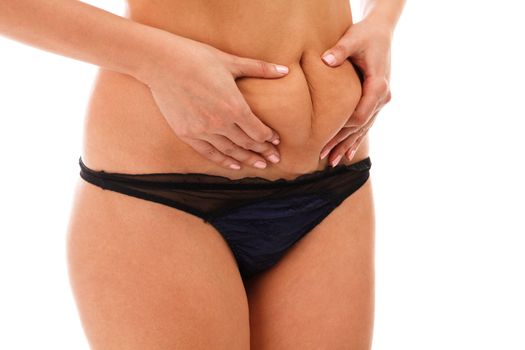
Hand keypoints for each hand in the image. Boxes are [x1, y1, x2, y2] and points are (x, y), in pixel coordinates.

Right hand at [143, 34, 288, 169]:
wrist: (161, 63)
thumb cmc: (197, 58)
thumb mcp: (231, 62)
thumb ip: (259, 69)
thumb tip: (285, 70)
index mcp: (234, 106)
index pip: (258, 131)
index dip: (269, 138)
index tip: (276, 141)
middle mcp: (220, 123)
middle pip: (247, 144)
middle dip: (263, 152)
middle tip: (274, 159)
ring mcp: (202, 131)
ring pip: (231, 151)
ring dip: (247, 159)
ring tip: (261, 165)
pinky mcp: (187, 134)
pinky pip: (209, 153)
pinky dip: (224, 161)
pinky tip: (235, 166)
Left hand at [319, 16, 392, 165]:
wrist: (381, 32)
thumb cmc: (366, 35)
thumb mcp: (353, 39)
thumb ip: (340, 50)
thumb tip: (326, 60)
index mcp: (378, 85)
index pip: (360, 115)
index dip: (343, 129)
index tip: (325, 137)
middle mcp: (382, 97)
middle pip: (361, 127)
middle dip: (342, 142)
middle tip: (324, 156)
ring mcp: (380, 101)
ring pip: (363, 129)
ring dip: (348, 145)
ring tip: (332, 162)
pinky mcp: (375, 101)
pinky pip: (365, 124)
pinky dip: (355, 139)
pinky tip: (346, 154)